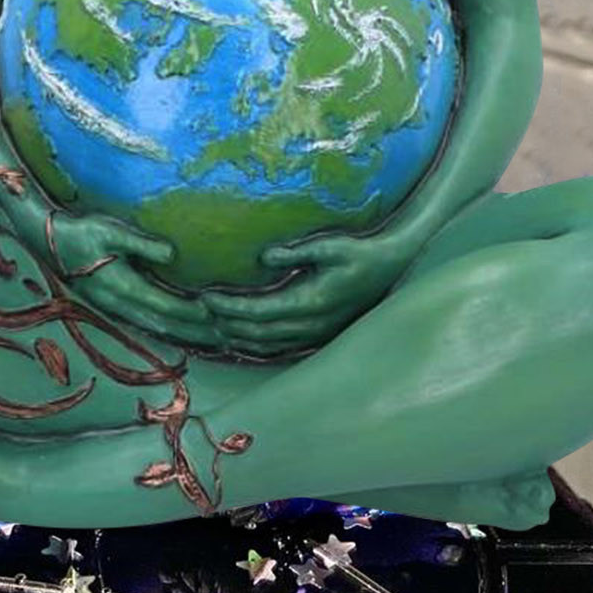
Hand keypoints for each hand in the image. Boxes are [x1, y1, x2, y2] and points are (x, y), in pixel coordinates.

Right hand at [47, 209, 227, 348]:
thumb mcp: (110, 232)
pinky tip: (182, 333)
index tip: (219, 314)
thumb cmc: (80, 232)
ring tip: (211, 340)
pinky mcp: (114, 307)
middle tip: (227, 336)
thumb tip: (173, 254)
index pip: (168, 305)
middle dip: (197, 332)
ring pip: (158, 329)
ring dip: (185, 336)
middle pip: (166, 325)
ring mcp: (117, 310)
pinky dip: (169, 331)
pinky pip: (147, 324)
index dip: (194, 312)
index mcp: (124, 287)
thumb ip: (142, 244)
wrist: (48, 243)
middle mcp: (122, 305)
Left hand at [202, 227, 412, 356]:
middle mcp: (311, 324)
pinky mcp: (319, 334)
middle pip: (258, 332)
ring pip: (267, 344)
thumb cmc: (362, 252)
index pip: (260, 311)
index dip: (230, 307)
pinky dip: (256, 343)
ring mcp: (316, 334)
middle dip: (226, 323)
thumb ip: (296, 251)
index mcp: (311, 302)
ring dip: (238, 337)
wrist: (394, 269)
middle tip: (199, 310)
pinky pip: (280, 346)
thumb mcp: (332, 245)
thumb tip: (262, 256)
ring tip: (213, 323)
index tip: (206, 297)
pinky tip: (241, 336)